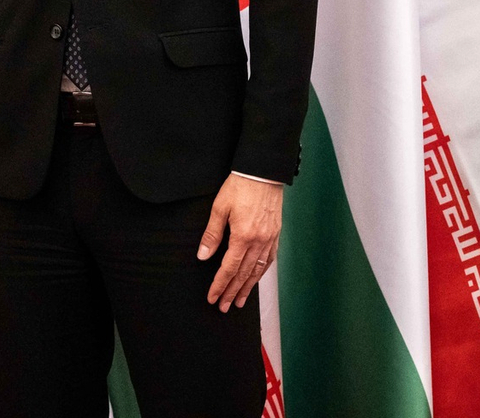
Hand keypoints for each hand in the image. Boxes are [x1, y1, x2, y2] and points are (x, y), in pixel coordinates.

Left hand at [198, 172, 282, 311]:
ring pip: (258, 270)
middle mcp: (259, 241)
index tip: (213, 298)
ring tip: (239, 301)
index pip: (229, 268)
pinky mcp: (275, 234)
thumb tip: (203, 256)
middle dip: (232, 292)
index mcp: (243, 236)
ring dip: (247, 287)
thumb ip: (212, 234)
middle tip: (224, 307)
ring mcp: (269, 239)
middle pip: (244, 274)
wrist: (263, 172)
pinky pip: (269, 259)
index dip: (220, 285)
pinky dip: (261, 272)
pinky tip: (255, 279)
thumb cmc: (239, 187)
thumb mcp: (220, 207)